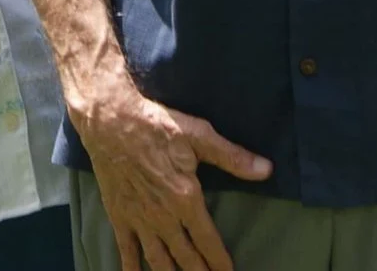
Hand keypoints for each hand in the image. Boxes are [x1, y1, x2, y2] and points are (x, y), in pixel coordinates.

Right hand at [72, 77, 271, 270]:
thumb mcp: (198, 135)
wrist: (110, 120)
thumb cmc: (155, 125)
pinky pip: (126, 250)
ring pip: (159, 260)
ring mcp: (139, 219)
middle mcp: (163, 216)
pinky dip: (131, 268)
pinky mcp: (119, 215)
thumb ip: (232, 157)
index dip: (220, 262)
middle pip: (186, 257)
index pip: (208, 240)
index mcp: (185, 198)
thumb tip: (266, 170)